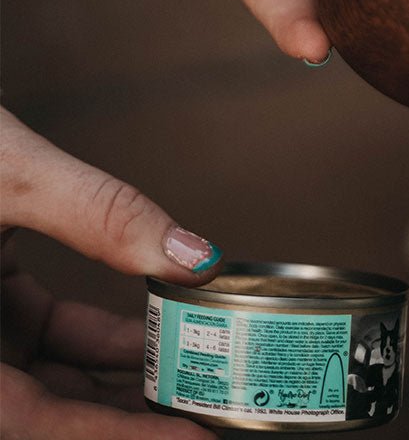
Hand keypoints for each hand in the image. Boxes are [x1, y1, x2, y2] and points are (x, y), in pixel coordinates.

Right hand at [0, 108, 221, 439]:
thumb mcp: (8, 173)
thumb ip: (100, 212)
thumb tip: (192, 254)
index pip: (36, 424)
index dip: (117, 439)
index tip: (193, 439)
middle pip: (48, 411)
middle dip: (129, 411)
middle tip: (211, 402)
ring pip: (51, 380)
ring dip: (122, 372)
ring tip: (199, 362)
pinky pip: (45, 340)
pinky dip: (100, 336)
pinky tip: (157, 321)